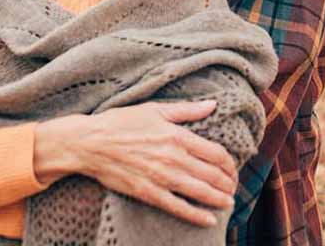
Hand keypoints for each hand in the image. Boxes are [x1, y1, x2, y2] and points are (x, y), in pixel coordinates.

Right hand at [33, 100, 236, 226]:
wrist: (90, 142)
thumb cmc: (121, 122)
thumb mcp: (155, 109)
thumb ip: (187, 110)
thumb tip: (213, 104)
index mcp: (177, 135)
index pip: (216, 153)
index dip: (230, 164)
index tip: (233, 169)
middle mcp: (173, 157)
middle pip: (212, 175)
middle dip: (228, 184)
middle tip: (233, 188)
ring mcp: (161, 177)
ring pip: (200, 192)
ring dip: (218, 199)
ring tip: (228, 203)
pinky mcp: (148, 192)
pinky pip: (178, 207)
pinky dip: (196, 215)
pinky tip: (209, 219)